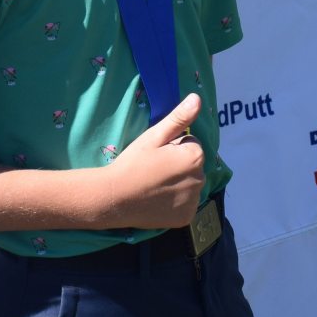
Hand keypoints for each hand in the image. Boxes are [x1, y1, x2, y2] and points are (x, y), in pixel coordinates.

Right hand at [104, 93, 204, 229]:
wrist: (115, 197)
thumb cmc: (133, 162)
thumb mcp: (154, 136)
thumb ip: (179, 118)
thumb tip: (197, 98)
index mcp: (194, 157)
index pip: (191, 144)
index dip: (173, 147)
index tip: (157, 154)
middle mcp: (200, 179)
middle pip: (192, 165)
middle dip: (178, 164)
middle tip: (154, 168)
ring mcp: (194, 201)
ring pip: (190, 184)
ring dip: (179, 182)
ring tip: (154, 184)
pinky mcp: (186, 218)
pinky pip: (186, 203)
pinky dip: (176, 201)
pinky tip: (158, 199)